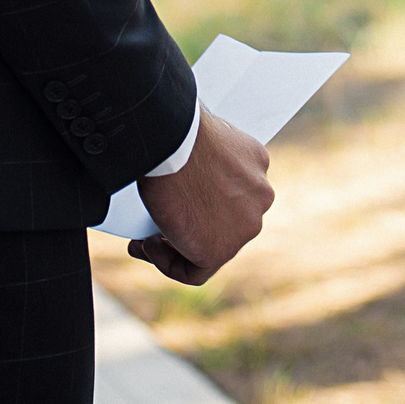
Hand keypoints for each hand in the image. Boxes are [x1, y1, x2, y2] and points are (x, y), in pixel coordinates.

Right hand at [130, 109, 272, 284]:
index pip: (233, 195)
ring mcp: (245, 225)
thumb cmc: (180, 132)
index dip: (202, 203)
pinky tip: (148, 245)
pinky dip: (167, 263)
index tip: (176, 202)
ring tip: (145, 240)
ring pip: (211, 248)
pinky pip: (195, 271)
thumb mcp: (204, 142)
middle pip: (224, 222)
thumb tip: (187, 181)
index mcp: (256, 166)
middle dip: (191, 226)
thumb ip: (206, 164)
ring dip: (176, 247)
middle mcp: (259, 197)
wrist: (173, 140)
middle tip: (156, 227)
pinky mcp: (221, 249)